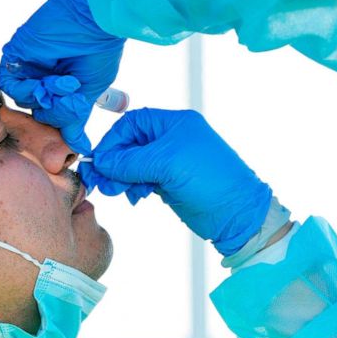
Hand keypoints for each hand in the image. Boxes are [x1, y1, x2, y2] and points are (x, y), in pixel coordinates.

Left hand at [0, 0, 125, 153]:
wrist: (92, 20)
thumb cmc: (98, 53)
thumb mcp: (89, 93)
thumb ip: (76, 118)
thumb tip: (80, 147)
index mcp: (60, 85)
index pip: (53, 115)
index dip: (62, 124)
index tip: (75, 129)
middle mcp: (42, 77)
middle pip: (39, 110)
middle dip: (57, 112)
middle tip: (74, 99)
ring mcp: (27, 68)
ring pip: (26, 100)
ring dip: (47, 99)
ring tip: (66, 84)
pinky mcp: (14, 57)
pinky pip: (11, 85)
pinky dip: (30, 89)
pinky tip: (49, 80)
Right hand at [79, 108, 272, 254]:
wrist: (237, 214)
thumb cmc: (211, 180)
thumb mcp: (167, 164)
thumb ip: (131, 161)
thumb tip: (102, 162)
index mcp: (174, 123)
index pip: (132, 123)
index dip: (113, 140)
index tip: (99, 160)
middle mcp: (172, 138)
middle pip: (130, 144)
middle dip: (115, 162)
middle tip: (104, 182)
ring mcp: (171, 161)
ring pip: (133, 164)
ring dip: (122, 178)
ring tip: (119, 193)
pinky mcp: (170, 182)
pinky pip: (142, 179)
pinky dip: (133, 187)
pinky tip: (135, 197)